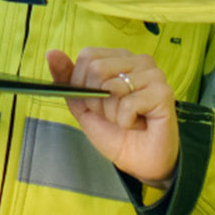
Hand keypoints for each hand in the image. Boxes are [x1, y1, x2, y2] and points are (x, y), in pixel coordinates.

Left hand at [48, 47, 176, 188]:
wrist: (138, 162)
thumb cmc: (114, 131)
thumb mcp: (82, 105)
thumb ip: (66, 79)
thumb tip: (51, 53)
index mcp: (119, 57)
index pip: (87, 56)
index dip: (82, 84)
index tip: (94, 102)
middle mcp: (139, 60)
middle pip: (97, 68)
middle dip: (96, 101)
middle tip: (112, 115)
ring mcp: (154, 74)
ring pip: (112, 87)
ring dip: (112, 113)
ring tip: (127, 120)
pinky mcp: (163, 92)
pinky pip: (128, 104)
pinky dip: (126, 121)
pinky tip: (138, 124)